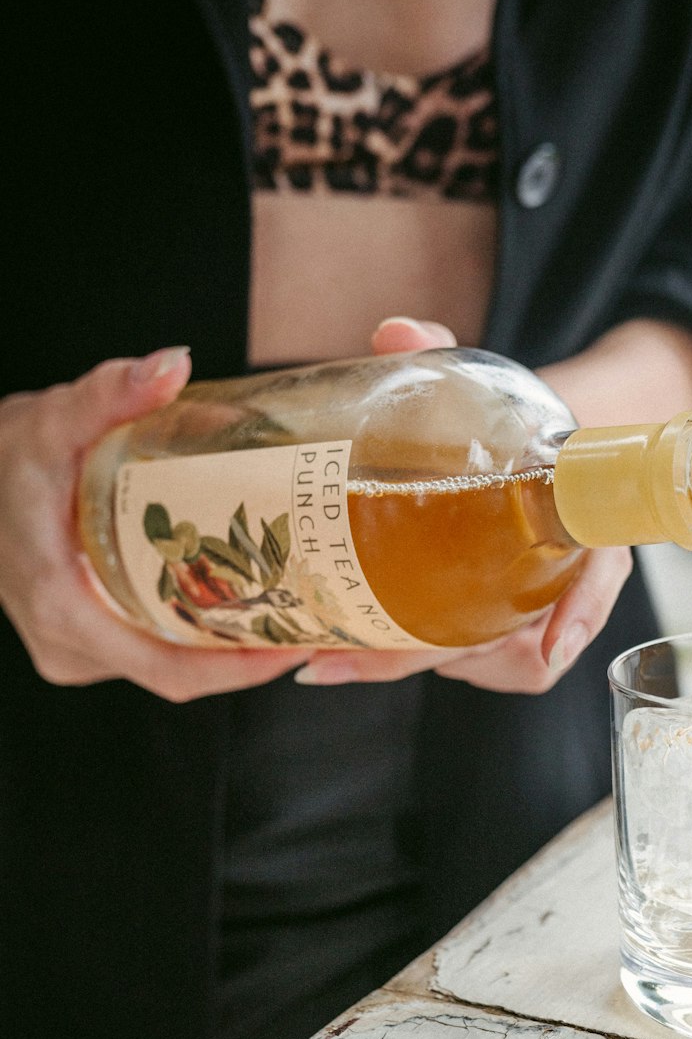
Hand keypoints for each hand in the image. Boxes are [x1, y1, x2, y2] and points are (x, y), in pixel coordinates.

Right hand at [0, 350, 309, 699]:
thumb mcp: (52, 420)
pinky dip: (196, 636)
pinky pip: (150, 651)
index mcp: (66, 612)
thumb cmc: (2, 457)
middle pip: (180, 673)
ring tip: (291, 610)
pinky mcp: (82, 639)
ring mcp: (74, 649)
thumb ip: (110, 393)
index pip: (169, 671)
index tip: (296, 648)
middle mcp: (70, 646)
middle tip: (314, 621)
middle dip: (249, 656)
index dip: (239, 670)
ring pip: (166, 665)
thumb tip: (172, 365)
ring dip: (226, 648)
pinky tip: (241, 604)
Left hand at [296, 317, 632, 694]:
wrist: (529, 450)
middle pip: (520, 645)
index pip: (597, 577)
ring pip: (490, 665)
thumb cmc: (513, 429)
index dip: (579, 615)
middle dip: (434, 658)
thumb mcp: (487, 391)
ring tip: (341, 652)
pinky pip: (472, 666)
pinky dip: (414, 662)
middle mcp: (561, 579)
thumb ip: (441, 358)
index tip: (552, 647)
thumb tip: (396, 333)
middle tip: (354, 659)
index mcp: (584, 524)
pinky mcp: (496, 631)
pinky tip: (353, 650)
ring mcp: (528, 612)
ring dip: (417, 662)